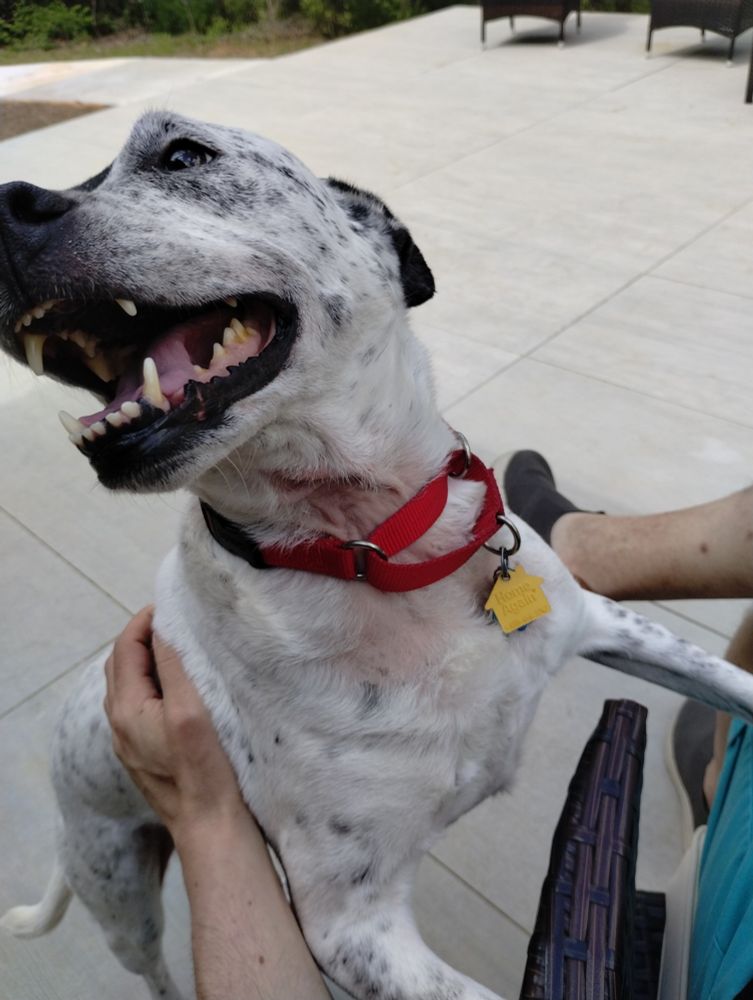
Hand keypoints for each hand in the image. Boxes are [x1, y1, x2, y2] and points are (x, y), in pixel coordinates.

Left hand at [104, 606, 245, 836]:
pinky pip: (139, 703)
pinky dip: (152, 681)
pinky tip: (177, 682)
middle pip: (120, 665)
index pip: (125, 649)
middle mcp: (119, 724)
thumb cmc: (203, 769)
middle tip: (173, 620)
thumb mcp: (190, 710)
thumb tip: (163, 631)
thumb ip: (173, 668)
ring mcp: (129, 740)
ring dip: (146, 659)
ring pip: (128, 685)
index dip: (143, 622)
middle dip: (141, 637)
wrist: (208, 822)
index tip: (168, 606)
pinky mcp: (144, 750)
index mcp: (126, 709)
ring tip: (177, 644)